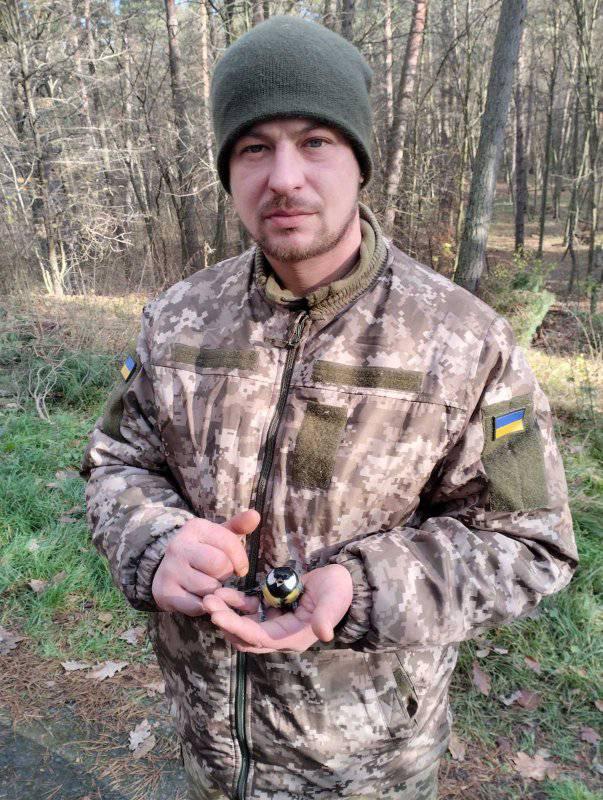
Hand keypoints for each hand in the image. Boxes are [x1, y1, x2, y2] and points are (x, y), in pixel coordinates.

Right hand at [151, 509, 259, 615]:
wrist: (166, 569)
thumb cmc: (202, 550)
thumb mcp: (218, 535)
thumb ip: (239, 525)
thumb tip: (255, 515)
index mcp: (195, 528)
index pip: (229, 542)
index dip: (241, 559)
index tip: (240, 568)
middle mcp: (179, 546)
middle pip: (220, 565)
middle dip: (226, 574)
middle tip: (221, 576)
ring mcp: (170, 569)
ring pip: (209, 587)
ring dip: (216, 591)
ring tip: (209, 584)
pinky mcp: (165, 592)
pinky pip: (196, 606)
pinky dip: (204, 605)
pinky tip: (200, 597)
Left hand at [202, 564, 352, 652]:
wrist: (344, 581)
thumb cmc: (339, 591)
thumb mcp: (334, 601)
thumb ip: (326, 616)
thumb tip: (324, 634)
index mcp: (292, 638)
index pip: (257, 637)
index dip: (236, 627)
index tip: (216, 615)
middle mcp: (280, 635)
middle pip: (245, 634)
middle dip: (225, 620)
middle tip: (207, 602)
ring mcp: (275, 622)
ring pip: (243, 623)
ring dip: (226, 612)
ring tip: (210, 596)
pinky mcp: (272, 609)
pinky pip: (248, 610)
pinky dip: (235, 603)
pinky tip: (223, 591)